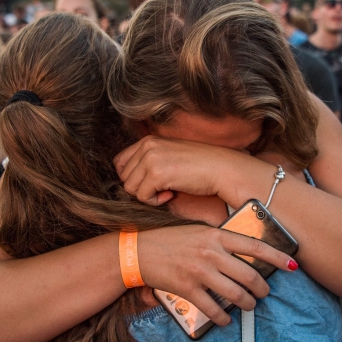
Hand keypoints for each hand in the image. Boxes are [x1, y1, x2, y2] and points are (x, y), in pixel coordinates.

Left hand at [114, 136, 235, 205]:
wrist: (221, 168)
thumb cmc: (198, 166)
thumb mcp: (169, 155)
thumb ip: (148, 161)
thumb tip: (127, 181)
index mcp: (148, 140)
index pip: (120, 162)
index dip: (131, 177)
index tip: (149, 182)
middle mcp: (147, 146)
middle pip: (124, 176)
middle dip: (140, 187)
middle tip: (162, 188)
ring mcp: (151, 159)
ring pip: (130, 188)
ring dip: (147, 195)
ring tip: (167, 191)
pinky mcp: (157, 173)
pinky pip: (142, 196)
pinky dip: (155, 201)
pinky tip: (171, 194)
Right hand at [138, 224, 298, 325]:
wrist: (139, 251)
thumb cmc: (168, 240)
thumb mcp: (197, 231)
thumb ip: (219, 240)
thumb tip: (242, 254)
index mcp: (215, 235)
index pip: (254, 245)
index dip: (276, 257)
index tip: (291, 265)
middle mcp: (211, 253)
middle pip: (249, 275)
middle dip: (262, 288)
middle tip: (263, 292)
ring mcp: (200, 272)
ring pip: (236, 294)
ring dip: (247, 304)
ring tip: (248, 305)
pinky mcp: (188, 289)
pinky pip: (214, 309)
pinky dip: (224, 317)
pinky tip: (226, 318)